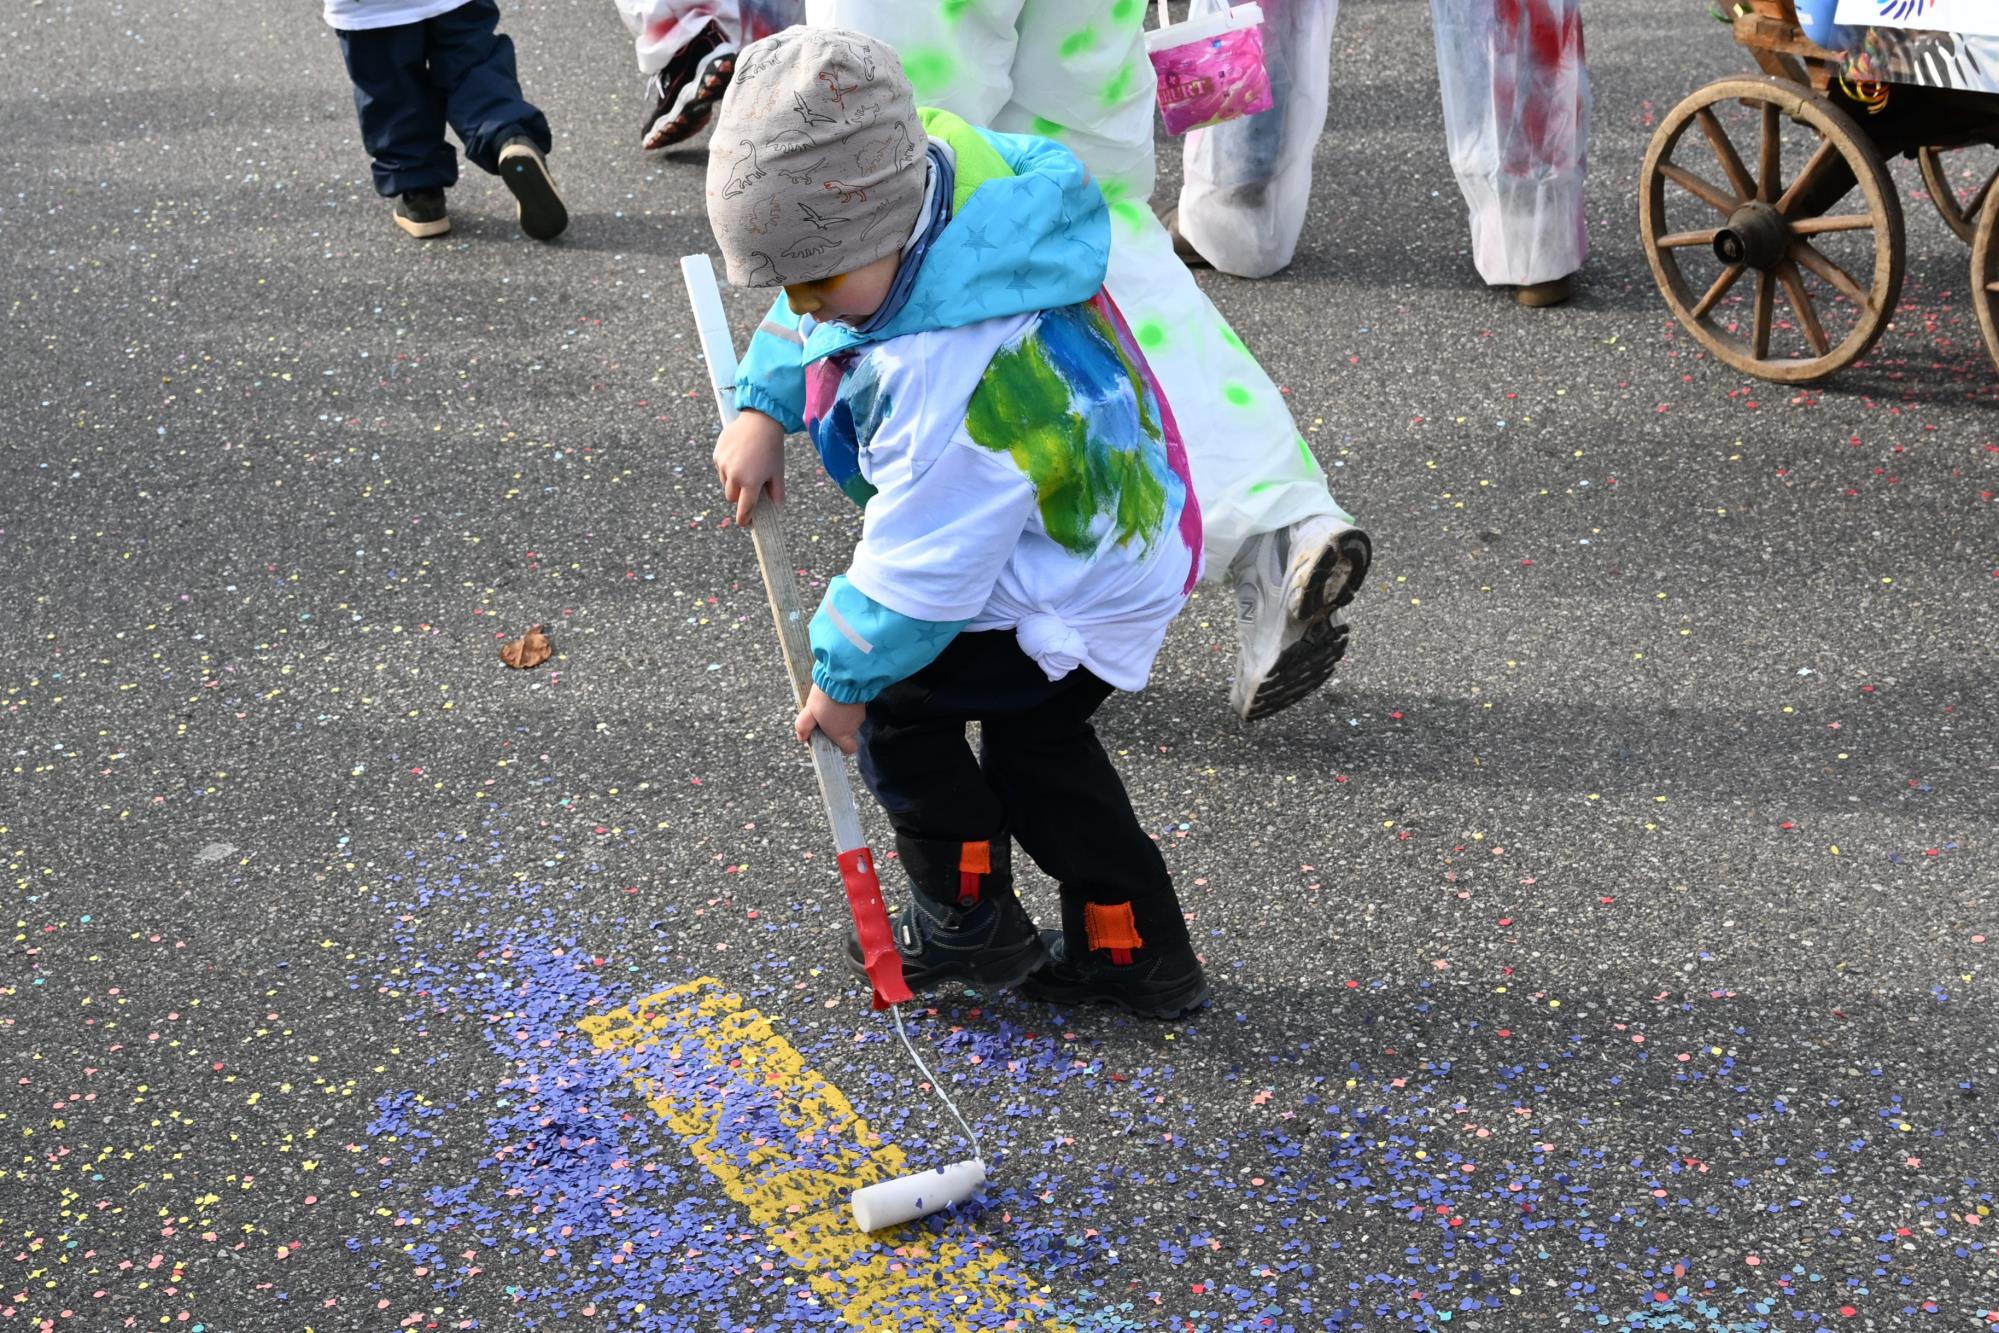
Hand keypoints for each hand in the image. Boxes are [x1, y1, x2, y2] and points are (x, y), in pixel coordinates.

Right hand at [714, 409, 786, 524]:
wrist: (760, 420)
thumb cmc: (772, 448)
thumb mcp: (778, 472)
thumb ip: (777, 493)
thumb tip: (777, 509)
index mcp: (751, 482)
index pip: (745, 509)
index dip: (744, 519)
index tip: (745, 523)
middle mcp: (734, 475)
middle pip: (732, 498)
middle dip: (739, 497)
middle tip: (750, 487)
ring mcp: (723, 465)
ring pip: (725, 483)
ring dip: (733, 482)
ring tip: (746, 467)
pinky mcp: (717, 455)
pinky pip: (721, 469)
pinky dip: (728, 468)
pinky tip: (739, 457)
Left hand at [794, 685, 864, 754]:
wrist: (842, 677)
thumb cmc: (825, 698)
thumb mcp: (809, 713)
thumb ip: (804, 727)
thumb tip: (801, 738)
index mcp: (841, 733)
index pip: (850, 748)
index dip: (842, 745)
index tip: (831, 736)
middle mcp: (854, 725)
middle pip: (847, 731)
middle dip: (836, 725)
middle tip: (824, 715)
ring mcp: (860, 713)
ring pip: (850, 718)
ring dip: (841, 713)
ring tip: (830, 701)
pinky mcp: (863, 700)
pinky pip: (854, 706)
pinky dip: (846, 703)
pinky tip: (837, 694)